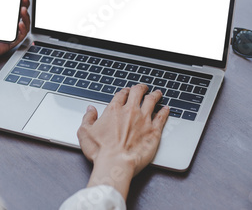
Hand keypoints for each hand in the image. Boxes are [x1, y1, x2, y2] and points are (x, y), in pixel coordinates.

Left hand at [0, 0, 30, 71]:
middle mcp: (0, 21)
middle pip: (18, 9)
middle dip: (24, 2)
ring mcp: (4, 32)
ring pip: (23, 22)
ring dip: (26, 15)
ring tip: (22, 8)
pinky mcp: (5, 43)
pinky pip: (19, 37)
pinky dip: (23, 29)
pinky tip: (19, 23)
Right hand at [77, 84, 169, 199]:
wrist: (115, 163)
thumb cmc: (100, 150)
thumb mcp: (85, 132)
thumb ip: (88, 117)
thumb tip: (90, 109)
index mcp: (114, 109)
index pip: (122, 94)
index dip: (125, 91)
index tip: (127, 91)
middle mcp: (130, 111)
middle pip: (138, 92)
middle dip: (141, 88)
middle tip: (143, 88)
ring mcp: (144, 119)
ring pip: (152, 101)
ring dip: (155, 95)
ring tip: (158, 93)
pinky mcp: (154, 130)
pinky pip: (162, 117)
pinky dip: (165, 111)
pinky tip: (166, 109)